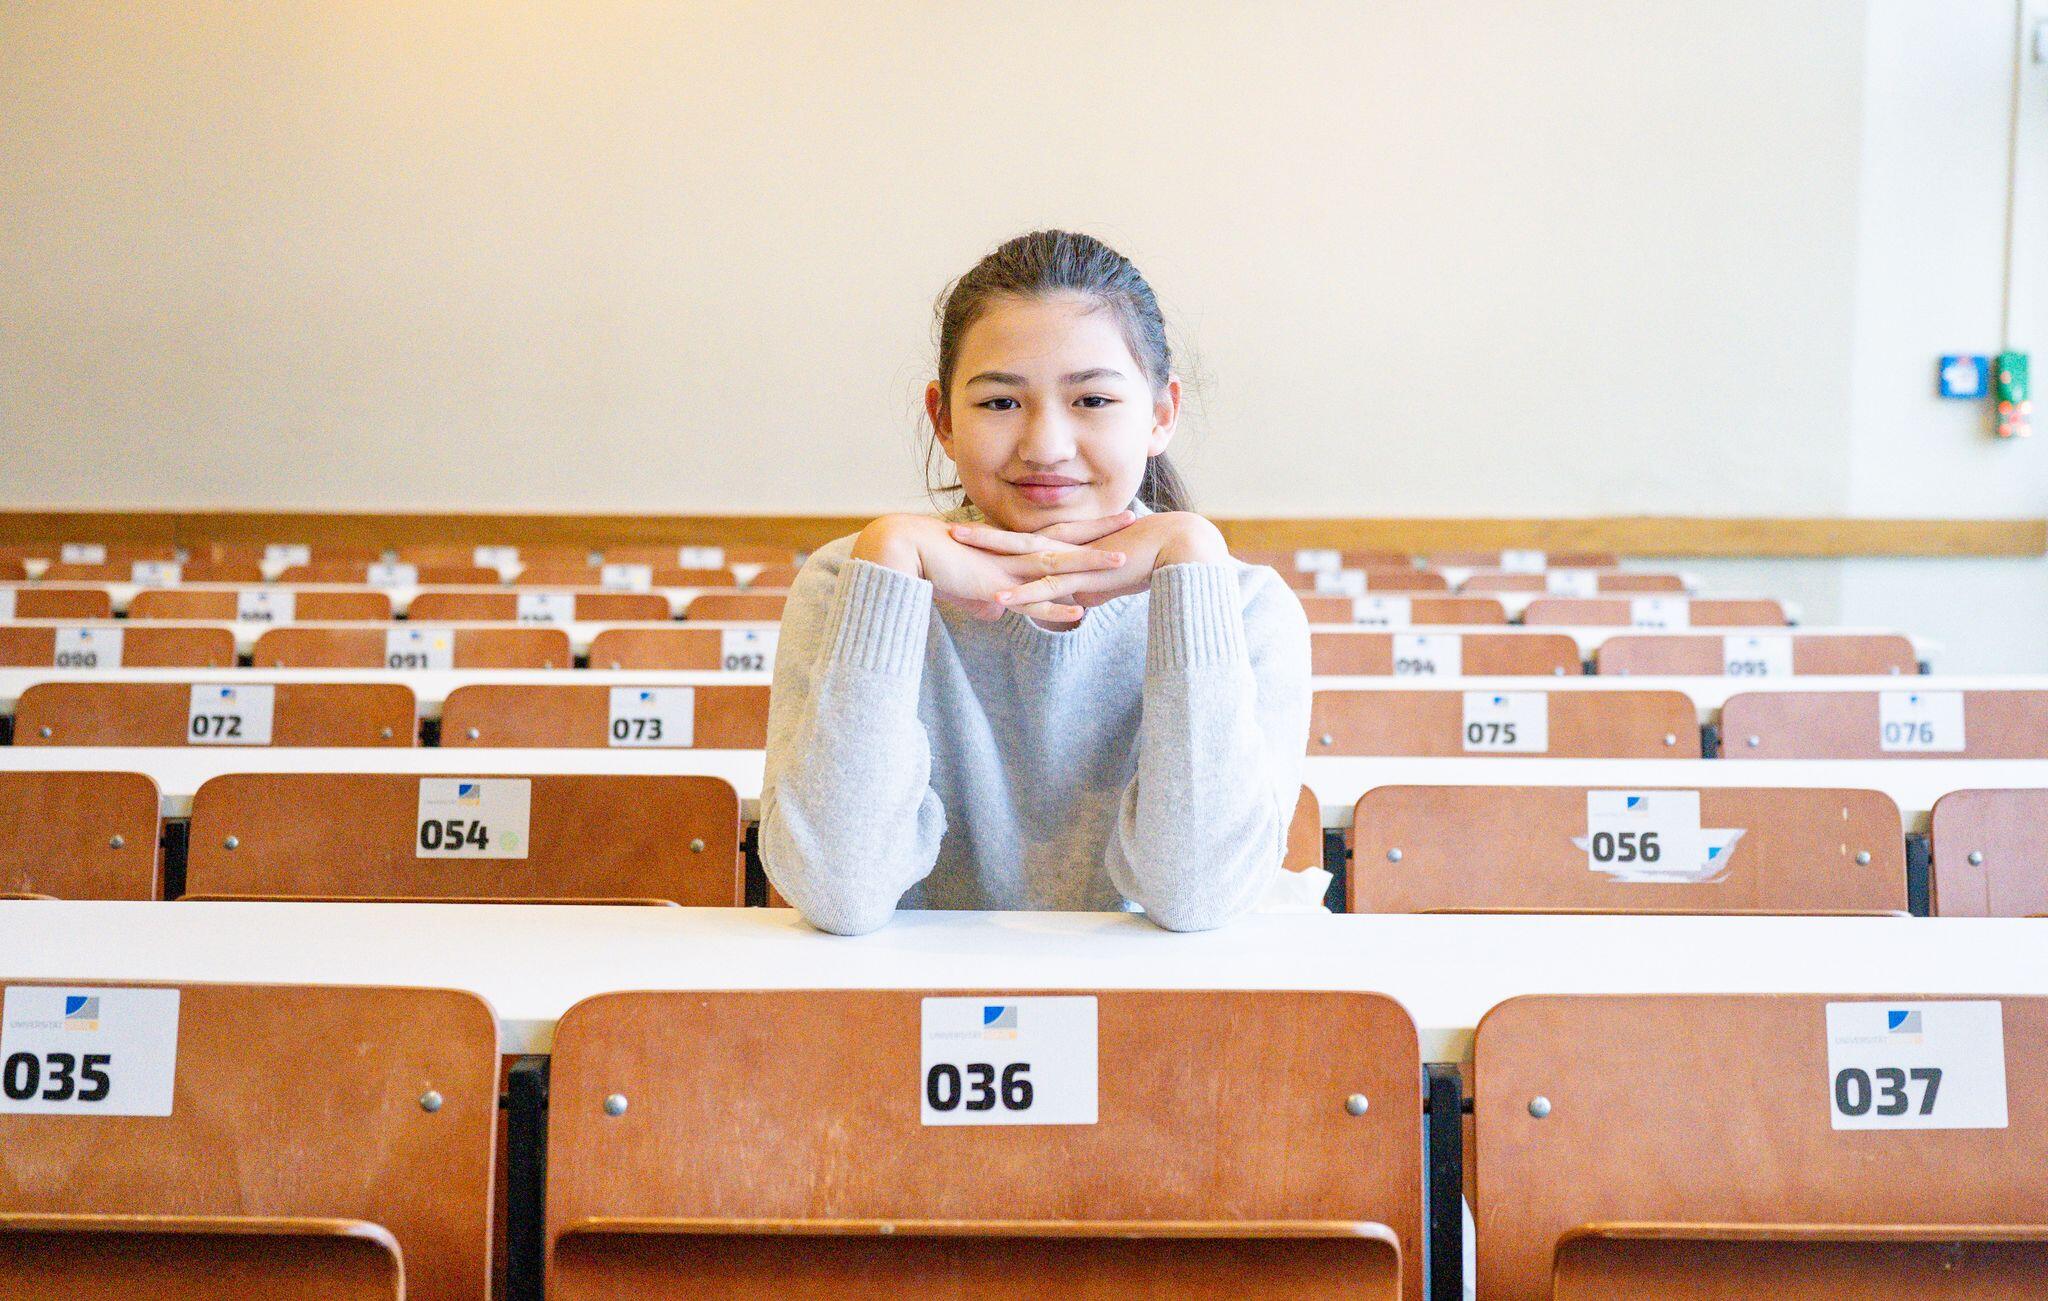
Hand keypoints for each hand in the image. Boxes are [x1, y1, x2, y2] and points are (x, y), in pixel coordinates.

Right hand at [851, 513, 1128, 622]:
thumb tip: (997, 611)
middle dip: (1101, 530)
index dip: (1087, 526)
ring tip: (1121, 562)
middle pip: (1067, 539)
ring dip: (1090, 564)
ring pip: (1057, 565)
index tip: (1113, 517)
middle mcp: (1015, 554)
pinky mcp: (994, 587)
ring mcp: (1007, 569)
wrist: (902, 551)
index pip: (1057, 533)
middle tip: (1134, 516)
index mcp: (1012, 549)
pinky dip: (1055, 609)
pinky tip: (1079, 613)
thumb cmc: (930, 566)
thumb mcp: (967, 585)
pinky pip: (1030, 600)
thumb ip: (987, 597)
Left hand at [949, 512, 1229, 614]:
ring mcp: (1073, 561)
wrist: (1177, 546)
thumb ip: (1089, 590)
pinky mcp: (1085, 578)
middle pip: (1015, 540)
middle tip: (949, 530)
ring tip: (957, 547)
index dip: (998, 537)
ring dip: (989, 553)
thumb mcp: (1109, 578)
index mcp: (1069, 545)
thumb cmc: (1149, 559)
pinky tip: (999, 601)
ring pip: (1023, 558)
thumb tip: (1077, 605)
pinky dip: (1023, 596)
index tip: (971, 534)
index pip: (1025, 539)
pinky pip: (1048, 589)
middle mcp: (1066, 548)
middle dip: (981, 536)